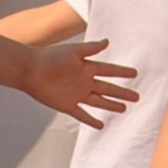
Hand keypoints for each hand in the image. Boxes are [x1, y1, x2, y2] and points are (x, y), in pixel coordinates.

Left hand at [21, 33, 139, 129]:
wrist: (30, 70)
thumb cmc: (50, 57)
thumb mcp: (74, 51)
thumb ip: (91, 48)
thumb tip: (108, 41)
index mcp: (87, 67)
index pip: (110, 71)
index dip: (122, 72)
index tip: (135, 73)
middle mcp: (85, 81)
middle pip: (108, 89)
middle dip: (122, 93)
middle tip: (137, 97)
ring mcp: (77, 94)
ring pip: (99, 102)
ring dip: (111, 105)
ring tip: (124, 109)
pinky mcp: (68, 105)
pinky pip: (83, 114)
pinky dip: (91, 120)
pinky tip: (101, 125)